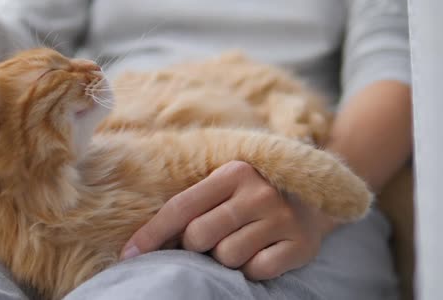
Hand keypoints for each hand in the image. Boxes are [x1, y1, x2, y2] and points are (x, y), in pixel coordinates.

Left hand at [120, 161, 337, 279]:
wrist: (314, 201)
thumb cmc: (253, 196)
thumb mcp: (226, 187)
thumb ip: (193, 205)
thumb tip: (145, 241)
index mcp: (233, 172)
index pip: (180, 207)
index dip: (151, 234)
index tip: (129, 254)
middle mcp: (258, 192)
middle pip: (199, 236)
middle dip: (196, 245)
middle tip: (213, 238)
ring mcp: (281, 218)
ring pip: (227, 257)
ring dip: (226, 258)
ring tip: (242, 241)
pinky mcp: (300, 245)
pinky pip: (256, 271)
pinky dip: (252, 268)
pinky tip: (262, 251)